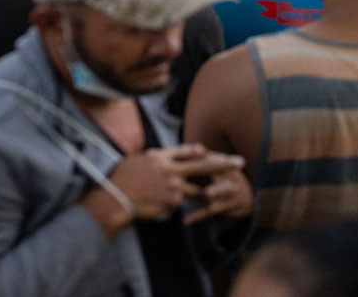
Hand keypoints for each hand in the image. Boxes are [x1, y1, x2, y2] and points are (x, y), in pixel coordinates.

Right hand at [108, 144, 244, 220]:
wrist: (116, 197)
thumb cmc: (120, 178)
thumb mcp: (136, 160)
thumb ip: (154, 159)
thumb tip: (162, 157)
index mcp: (160, 156)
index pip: (186, 151)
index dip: (201, 151)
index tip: (211, 151)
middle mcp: (171, 169)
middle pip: (204, 165)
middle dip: (224, 163)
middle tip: (240, 162)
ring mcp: (174, 185)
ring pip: (198, 190)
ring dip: (207, 193)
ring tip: (217, 195)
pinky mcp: (174, 202)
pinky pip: (181, 204)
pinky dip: (175, 206)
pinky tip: (160, 206)